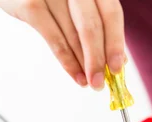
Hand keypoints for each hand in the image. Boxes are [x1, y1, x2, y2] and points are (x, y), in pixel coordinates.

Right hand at [0, 0, 124, 88]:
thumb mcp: (77, 6)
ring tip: (89, 83)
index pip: (111, 13)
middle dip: (98, 59)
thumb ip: (98, 26)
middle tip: (100, 83)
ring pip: (74, 36)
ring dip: (83, 64)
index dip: (116, 43)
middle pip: (93, 26)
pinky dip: (67, 62)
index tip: (118, 68)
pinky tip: (76, 76)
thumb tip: (120, 61)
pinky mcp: (31, 4)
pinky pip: (55, 39)